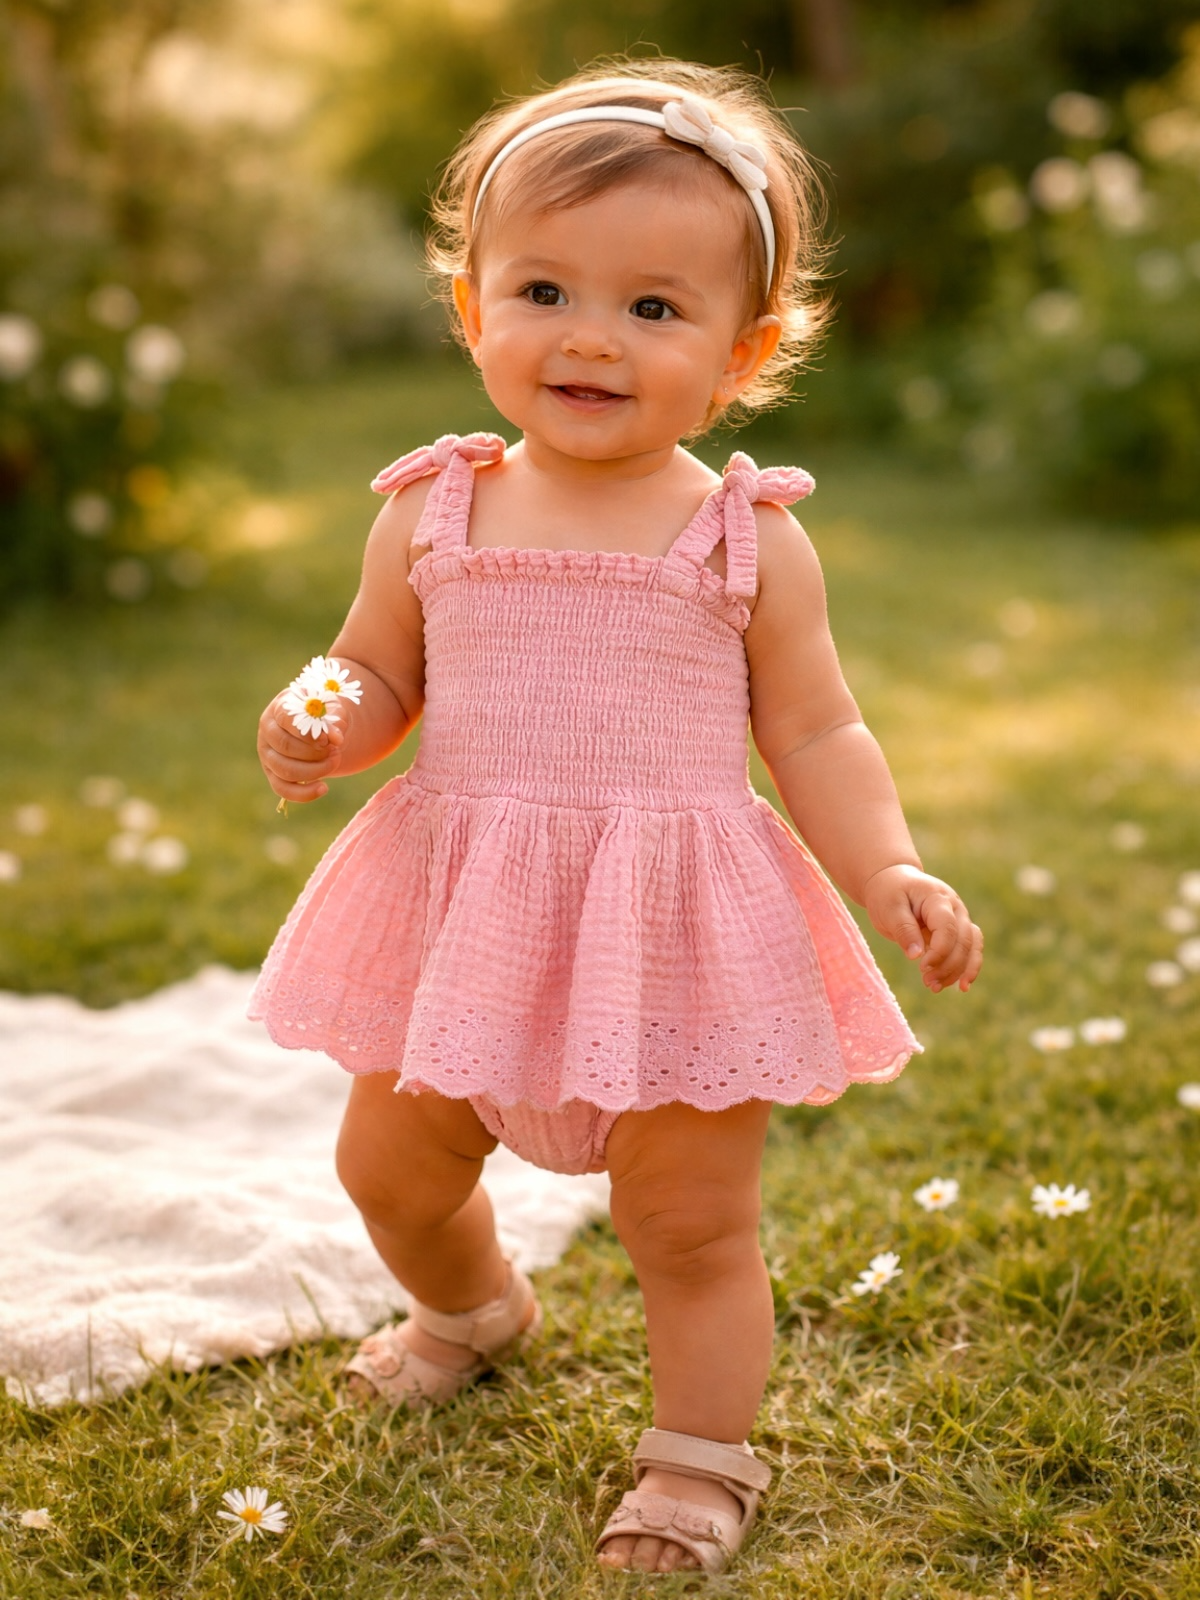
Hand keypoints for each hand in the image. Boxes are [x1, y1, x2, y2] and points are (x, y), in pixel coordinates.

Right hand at [257, 692, 345, 804]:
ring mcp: (267, 754)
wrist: (321, 727)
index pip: (286, 719)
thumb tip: (336, 738)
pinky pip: (283, 790)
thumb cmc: (324, 714)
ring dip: (315, 771)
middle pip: (285, 747)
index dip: (308, 733)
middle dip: (315, 754)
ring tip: (334, 763)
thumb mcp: (332, 711)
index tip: (328, 740)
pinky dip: (304, 793)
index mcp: (280, 708)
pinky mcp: (272, 774)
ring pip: (285, 770)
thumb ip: (335, 721)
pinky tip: (324, 788)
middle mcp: (267, 730)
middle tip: (336, 752)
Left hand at [863, 864, 982, 992]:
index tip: (922, 967)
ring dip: (958, 971)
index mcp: (938, 898)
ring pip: (971, 947)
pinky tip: (961, 986)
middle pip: (963, 941)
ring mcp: (960, 919)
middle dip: (948, 966)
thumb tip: (916, 956)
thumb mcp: (889, 908)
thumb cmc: (889, 893)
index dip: (940, 951)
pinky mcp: (957, 931)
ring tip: (935, 987)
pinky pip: (970, 950)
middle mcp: (955, 908)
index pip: (948, 928)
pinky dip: (968, 967)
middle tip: (927, 983)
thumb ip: (904, 929)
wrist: (894, 882)